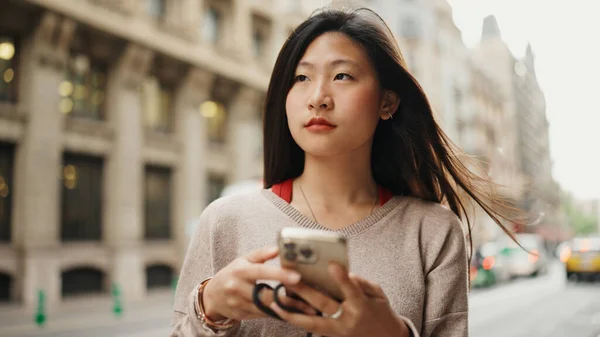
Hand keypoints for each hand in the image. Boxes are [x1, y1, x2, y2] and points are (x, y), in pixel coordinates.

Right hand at [202, 246, 316, 321]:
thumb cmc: (232, 274)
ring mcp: (239, 304)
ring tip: (308, 308)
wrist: (212, 296)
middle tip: (310, 299)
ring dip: (288, 309)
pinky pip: (264, 315)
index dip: (279, 274)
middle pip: (266, 295)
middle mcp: (238, 288)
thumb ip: (261, 254)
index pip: (261, 271)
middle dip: (288, 298)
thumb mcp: (243, 260)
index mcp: (240, 271)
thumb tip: (277, 248)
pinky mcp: (242, 315)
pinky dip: (279, 313)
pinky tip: (294, 313)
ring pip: (267, 308)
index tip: (297, 277)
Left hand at [269, 263, 409, 336]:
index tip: (332, 265)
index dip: (342, 278)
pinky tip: (282, 311)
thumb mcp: (379, 295)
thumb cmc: (382, 313)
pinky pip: (310, 327)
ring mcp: (337, 330)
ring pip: (311, 321)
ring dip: (292, 311)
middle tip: (290, 277)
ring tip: (275, 301)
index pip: (351, 291)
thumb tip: (342, 273)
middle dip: (305, 290)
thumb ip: (361, 283)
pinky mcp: (331, 336)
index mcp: (362, 307)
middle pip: (324, 304)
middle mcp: (347, 320)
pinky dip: (296, 319)